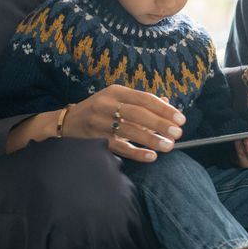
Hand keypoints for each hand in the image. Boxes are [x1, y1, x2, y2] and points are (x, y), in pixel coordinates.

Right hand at [64, 85, 184, 162]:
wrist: (67, 122)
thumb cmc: (100, 110)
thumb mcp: (118, 99)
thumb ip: (142, 102)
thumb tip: (168, 103)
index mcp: (116, 91)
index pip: (144, 99)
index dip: (164, 109)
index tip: (180, 118)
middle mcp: (107, 104)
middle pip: (138, 113)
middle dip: (160, 123)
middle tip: (178, 133)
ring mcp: (99, 122)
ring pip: (129, 130)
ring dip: (151, 139)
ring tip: (168, 146)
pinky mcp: (95, 139)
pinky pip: (118, 146)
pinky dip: (136, 152)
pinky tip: (151, 157)